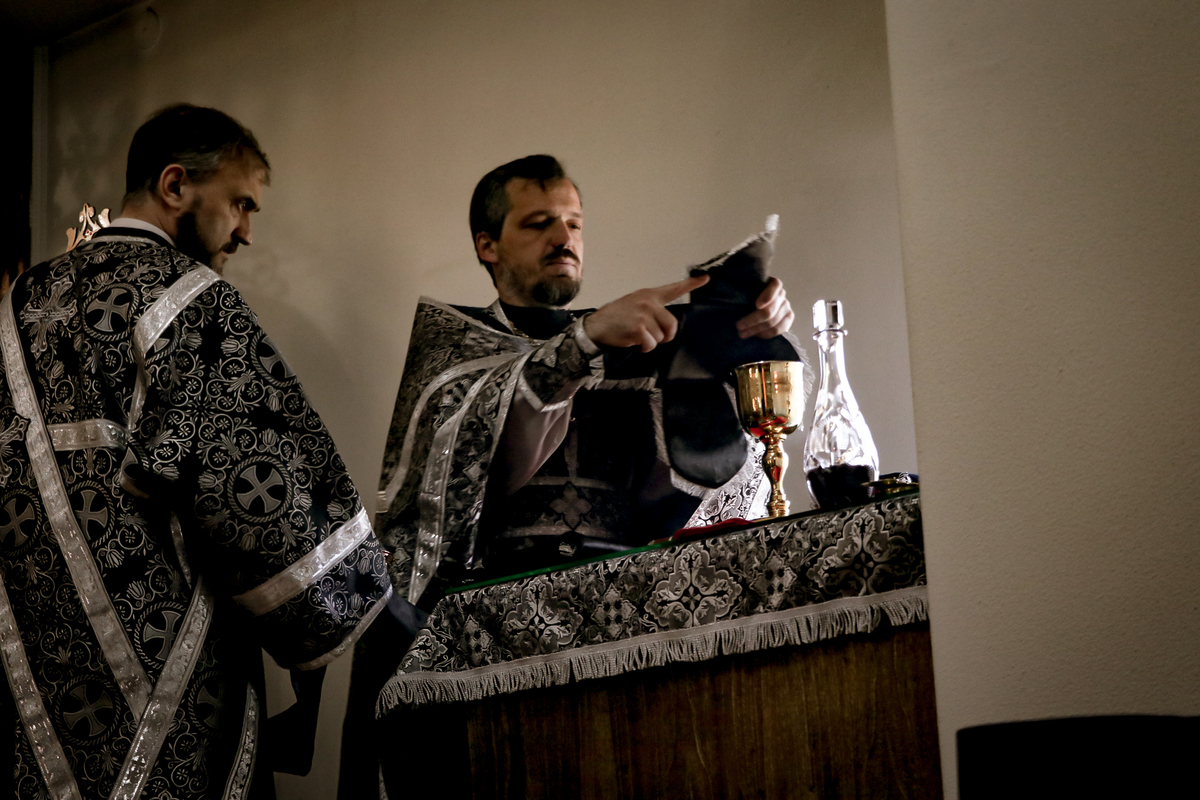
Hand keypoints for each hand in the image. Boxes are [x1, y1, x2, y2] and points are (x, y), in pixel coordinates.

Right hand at [584, 274, 709, 351]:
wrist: (597, 326)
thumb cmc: (616, 318)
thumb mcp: (635, 305)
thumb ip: (652, 310)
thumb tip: (667, 328)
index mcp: (649, 295)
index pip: (674, 288)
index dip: (691, 284)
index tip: (705, 278)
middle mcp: (649, 302)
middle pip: (672, 325)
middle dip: (664, 335)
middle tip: (650, 336)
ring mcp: (644, 314)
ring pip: (661, 337)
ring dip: (650, 342)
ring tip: (636, 335)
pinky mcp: (639, 328)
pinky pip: (651, 344)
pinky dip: (644, 347)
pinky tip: (633, 341)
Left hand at [736, 277, 793, 338]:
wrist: (754, 307)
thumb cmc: (747, 297)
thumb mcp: (745, 291)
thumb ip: (743, 292)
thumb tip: (730, 298)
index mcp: (772, 283)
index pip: (775, 286)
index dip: (767, 296)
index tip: (756, 305)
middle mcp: (782, 295)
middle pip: (770, 310)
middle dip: (752, 320)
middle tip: (738, 326)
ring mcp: (786, 307)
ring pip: (773, 323)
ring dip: (756, 330)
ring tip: (742, 333)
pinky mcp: (788, 320)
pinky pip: (779, 330)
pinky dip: (765, 334)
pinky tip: (754, 335)